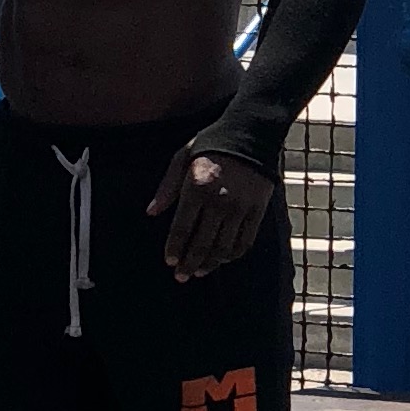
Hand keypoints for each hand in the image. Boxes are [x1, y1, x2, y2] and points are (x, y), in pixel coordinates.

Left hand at [150, 142, 273, 280]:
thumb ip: (167, 187)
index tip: (170, 262)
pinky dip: (232, 255)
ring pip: (223, 248)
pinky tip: (223, 259)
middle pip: (201, 244)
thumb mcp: (182, 157)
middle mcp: (218, 202)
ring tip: (200, 272)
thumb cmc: (211, 144)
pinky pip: (244, 242)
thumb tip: (152, 212)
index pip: (182, 229)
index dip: (174, 249)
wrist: (251, 134)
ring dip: (209, 264)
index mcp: (196, 188)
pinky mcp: (257, 211)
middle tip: (181, 276)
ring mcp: (240, 209)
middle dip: (189, 264)